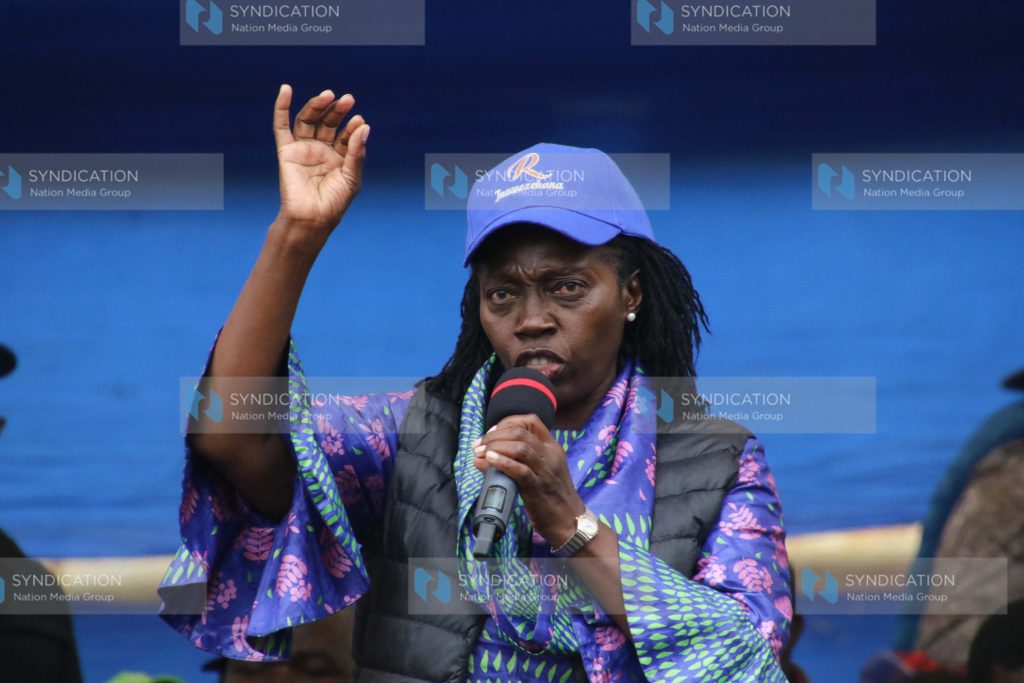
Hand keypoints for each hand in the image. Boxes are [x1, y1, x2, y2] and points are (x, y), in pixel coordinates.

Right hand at [272, 84, 369, 236]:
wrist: (311, 218)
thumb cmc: (334, 202)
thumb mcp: (352, 177)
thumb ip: (356, 152)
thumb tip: (364, 125)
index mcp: (339, 157)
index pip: (347, 135)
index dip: (353, 127)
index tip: (359, 120)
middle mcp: (321, 150)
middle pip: (328, 122)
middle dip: (338, 110)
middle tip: (348, 99)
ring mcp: (303, 148)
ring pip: (309, 120)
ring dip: (317, 105)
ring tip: (328, 95)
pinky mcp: (287, 150)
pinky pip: (281, 125)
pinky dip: (282, 106)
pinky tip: (286, 90)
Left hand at [472, 415, 585, 546]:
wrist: (570, 520)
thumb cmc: (552, 496)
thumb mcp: (543, 470)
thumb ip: (522, 459)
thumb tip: (488, 454)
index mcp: (552, 447)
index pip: (531, 421)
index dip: (508, 422)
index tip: (492, 432)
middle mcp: (550, 455)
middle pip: (520, 432)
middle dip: (494, 435)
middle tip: (478, 445)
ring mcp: (545, 470)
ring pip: (520, 447)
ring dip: (495, 447)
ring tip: (480, 452)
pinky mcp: (538, 487)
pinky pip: (520, 469)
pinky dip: (502, 462)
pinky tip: (489, 460)